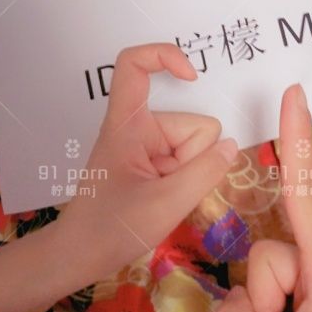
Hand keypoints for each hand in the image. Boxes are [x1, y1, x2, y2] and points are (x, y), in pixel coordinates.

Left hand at [51, 42, 237, 289]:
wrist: (79, 257)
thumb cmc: (111, 228)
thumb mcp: (166, 204)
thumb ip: (206, 172)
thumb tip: (231, 146)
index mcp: (128, 124)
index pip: (134, 65)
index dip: (165, 55)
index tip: (193, 76)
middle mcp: (138, 128)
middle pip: (193, 125)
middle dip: (194, 158)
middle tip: (167, 190)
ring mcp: (146, 147)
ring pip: (196, 147)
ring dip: (190, 174)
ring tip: (163, 199)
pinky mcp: (152, 164)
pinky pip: (188, 162)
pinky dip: (186, 180)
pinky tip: (168, 200)